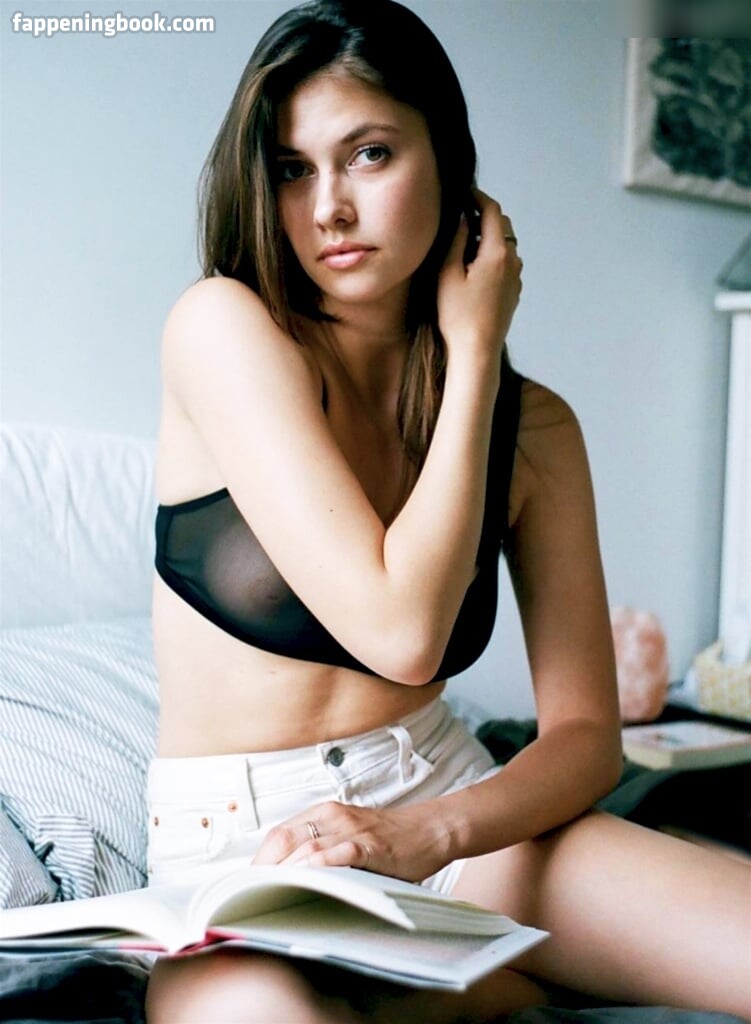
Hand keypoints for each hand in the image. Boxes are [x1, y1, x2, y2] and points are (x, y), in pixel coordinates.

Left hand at [251, 800, 451, 881]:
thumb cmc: (388, 839)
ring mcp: (351, 830)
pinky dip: (316, 870)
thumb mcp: (348, 836)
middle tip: (250, 898)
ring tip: (267, 897)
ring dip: (283, 874)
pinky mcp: (370, 845)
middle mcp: (332, 816)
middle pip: (284, 839)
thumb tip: (287, 879)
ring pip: (305, 847)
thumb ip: (322, 849)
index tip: (247, 886)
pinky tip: (304, 885)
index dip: (258, 861)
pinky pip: (336, 855)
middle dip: (262, 871)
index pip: (278, 833)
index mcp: (324, 813)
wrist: (429, 829)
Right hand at [437, 189, 522, 364]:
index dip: (477, 196)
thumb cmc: (458, 316)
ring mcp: (516, 277)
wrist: (477, 352)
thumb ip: (456, 240)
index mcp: (497, 253)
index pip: (492, 210)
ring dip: (487, 237)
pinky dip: (492, 255)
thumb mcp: (448, 274)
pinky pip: (506, 263)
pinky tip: (473, 268)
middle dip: (483, 215)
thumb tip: (461, 217)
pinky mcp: (513, 291)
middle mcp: (513, 262)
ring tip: (464, 243)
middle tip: (460, 216)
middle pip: (502, 225)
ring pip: (505, 244)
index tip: (463, 192)